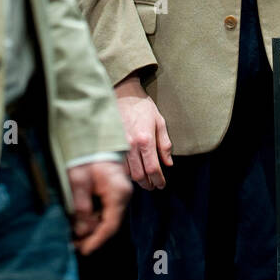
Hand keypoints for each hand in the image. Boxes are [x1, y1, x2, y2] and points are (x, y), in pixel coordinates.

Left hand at [67, 160, 131, 253]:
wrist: (92, 138)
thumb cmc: (86, 157)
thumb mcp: (79, 181)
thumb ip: (81, 207)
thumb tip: (82, 230)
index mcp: (117, 193)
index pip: (110, 224)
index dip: (97, 240)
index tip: (85, 250)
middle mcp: (123, 195)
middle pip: (110, 223)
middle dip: (93, 236)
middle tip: (76, 245)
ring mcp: (120, 193)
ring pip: (108, 218)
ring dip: (93, 228)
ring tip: (76, 237)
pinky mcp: (114, 191)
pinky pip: (106, 210)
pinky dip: (95, 218)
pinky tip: (82, 223)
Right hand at [114, 74, 173, 189]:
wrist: (123, 93)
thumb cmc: (143, 107)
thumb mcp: (159, 122)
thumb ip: (165, 144)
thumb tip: (168, 163)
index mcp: (146, 140)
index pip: (153, 168)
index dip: (159, 180)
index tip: (162, 184)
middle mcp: (131, 145)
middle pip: (139, 175)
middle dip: (148, 184)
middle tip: (153, 186)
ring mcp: (119, 145)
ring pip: (127, 172)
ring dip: (136, 180)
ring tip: (144, 180)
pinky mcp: (111, 144)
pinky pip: (118, 165)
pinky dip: (125, 172)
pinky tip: (131, 171)